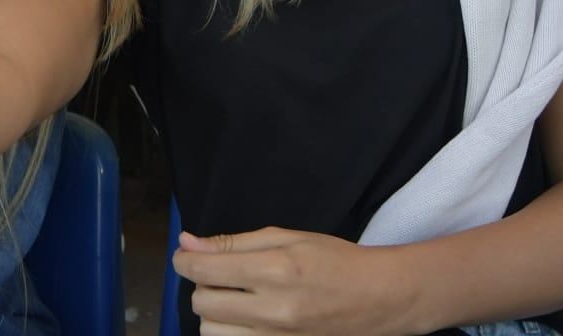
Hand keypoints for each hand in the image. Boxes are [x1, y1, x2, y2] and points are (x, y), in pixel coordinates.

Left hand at [172, 228, 413, 335]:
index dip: (184, 260)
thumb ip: (232, 242)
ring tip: (234, 297)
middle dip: (201, 284)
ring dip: (214, 312)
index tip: (186, 255)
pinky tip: (244, 316)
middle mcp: (272, 310)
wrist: (378, 298)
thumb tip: (187, 243)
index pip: (203, 270)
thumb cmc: (334, 260)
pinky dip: (229, 331)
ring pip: (212, 332)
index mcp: (274, 271)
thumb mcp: (285, 237)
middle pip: (202, 303)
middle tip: (220, 274)